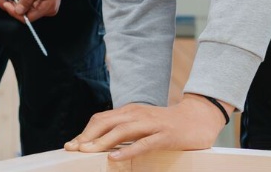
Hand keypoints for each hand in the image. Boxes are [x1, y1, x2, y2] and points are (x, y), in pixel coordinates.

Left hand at [0, 0, 65, 21]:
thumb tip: (18, 11)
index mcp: (48, 7)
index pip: (28, 17)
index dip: (15, 12)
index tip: (4, 3)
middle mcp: (46, 10)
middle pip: (25, 15)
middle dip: (10, 8)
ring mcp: (43, 7)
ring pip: (24, 10)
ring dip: (11, 5)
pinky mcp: (39, 2)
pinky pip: (26, 5)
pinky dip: (17, 2)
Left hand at [65, 94, 229, 159]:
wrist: (199, 118)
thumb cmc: (168, 124)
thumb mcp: (143, 122)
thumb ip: (125, 128)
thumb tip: (102, 142)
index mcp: (130, 111)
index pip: (102, 119)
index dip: (85, 132)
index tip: (71, 145)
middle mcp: (138, 114)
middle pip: (106, 123)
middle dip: (87, 136)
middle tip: (73, 149)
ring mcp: (152, 124)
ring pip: (121, 131)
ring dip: (102, 142)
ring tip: (87, 152)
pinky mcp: (165, 136)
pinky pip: (143, 144)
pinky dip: (127, 151)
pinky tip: (114, 158)